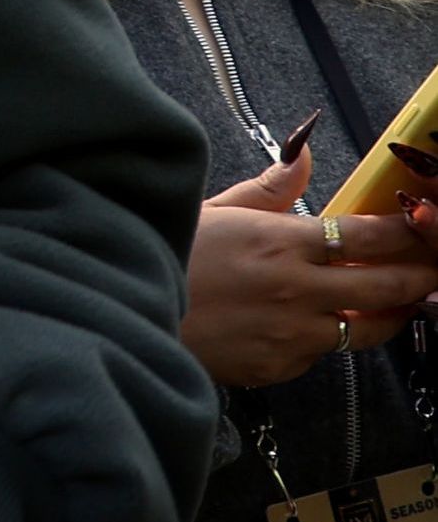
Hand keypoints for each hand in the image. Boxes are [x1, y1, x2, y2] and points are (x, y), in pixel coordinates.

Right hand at [177, 143, 435, 389]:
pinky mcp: (275, 367)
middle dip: (422, 275)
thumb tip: (303, 153)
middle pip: (390, 286)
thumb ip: (267, 188)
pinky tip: (312, 324)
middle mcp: (294, 290)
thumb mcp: (210, 210)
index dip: (407, 230)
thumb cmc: (161, 256)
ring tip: (396, 304)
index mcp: (279, 241)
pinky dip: (323, 338)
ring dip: (389, 315)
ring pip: (368, 329)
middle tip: (432, 269)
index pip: (371, 235)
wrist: (115, 314)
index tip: (423, 224)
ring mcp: (289, 334)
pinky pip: (319, 353)